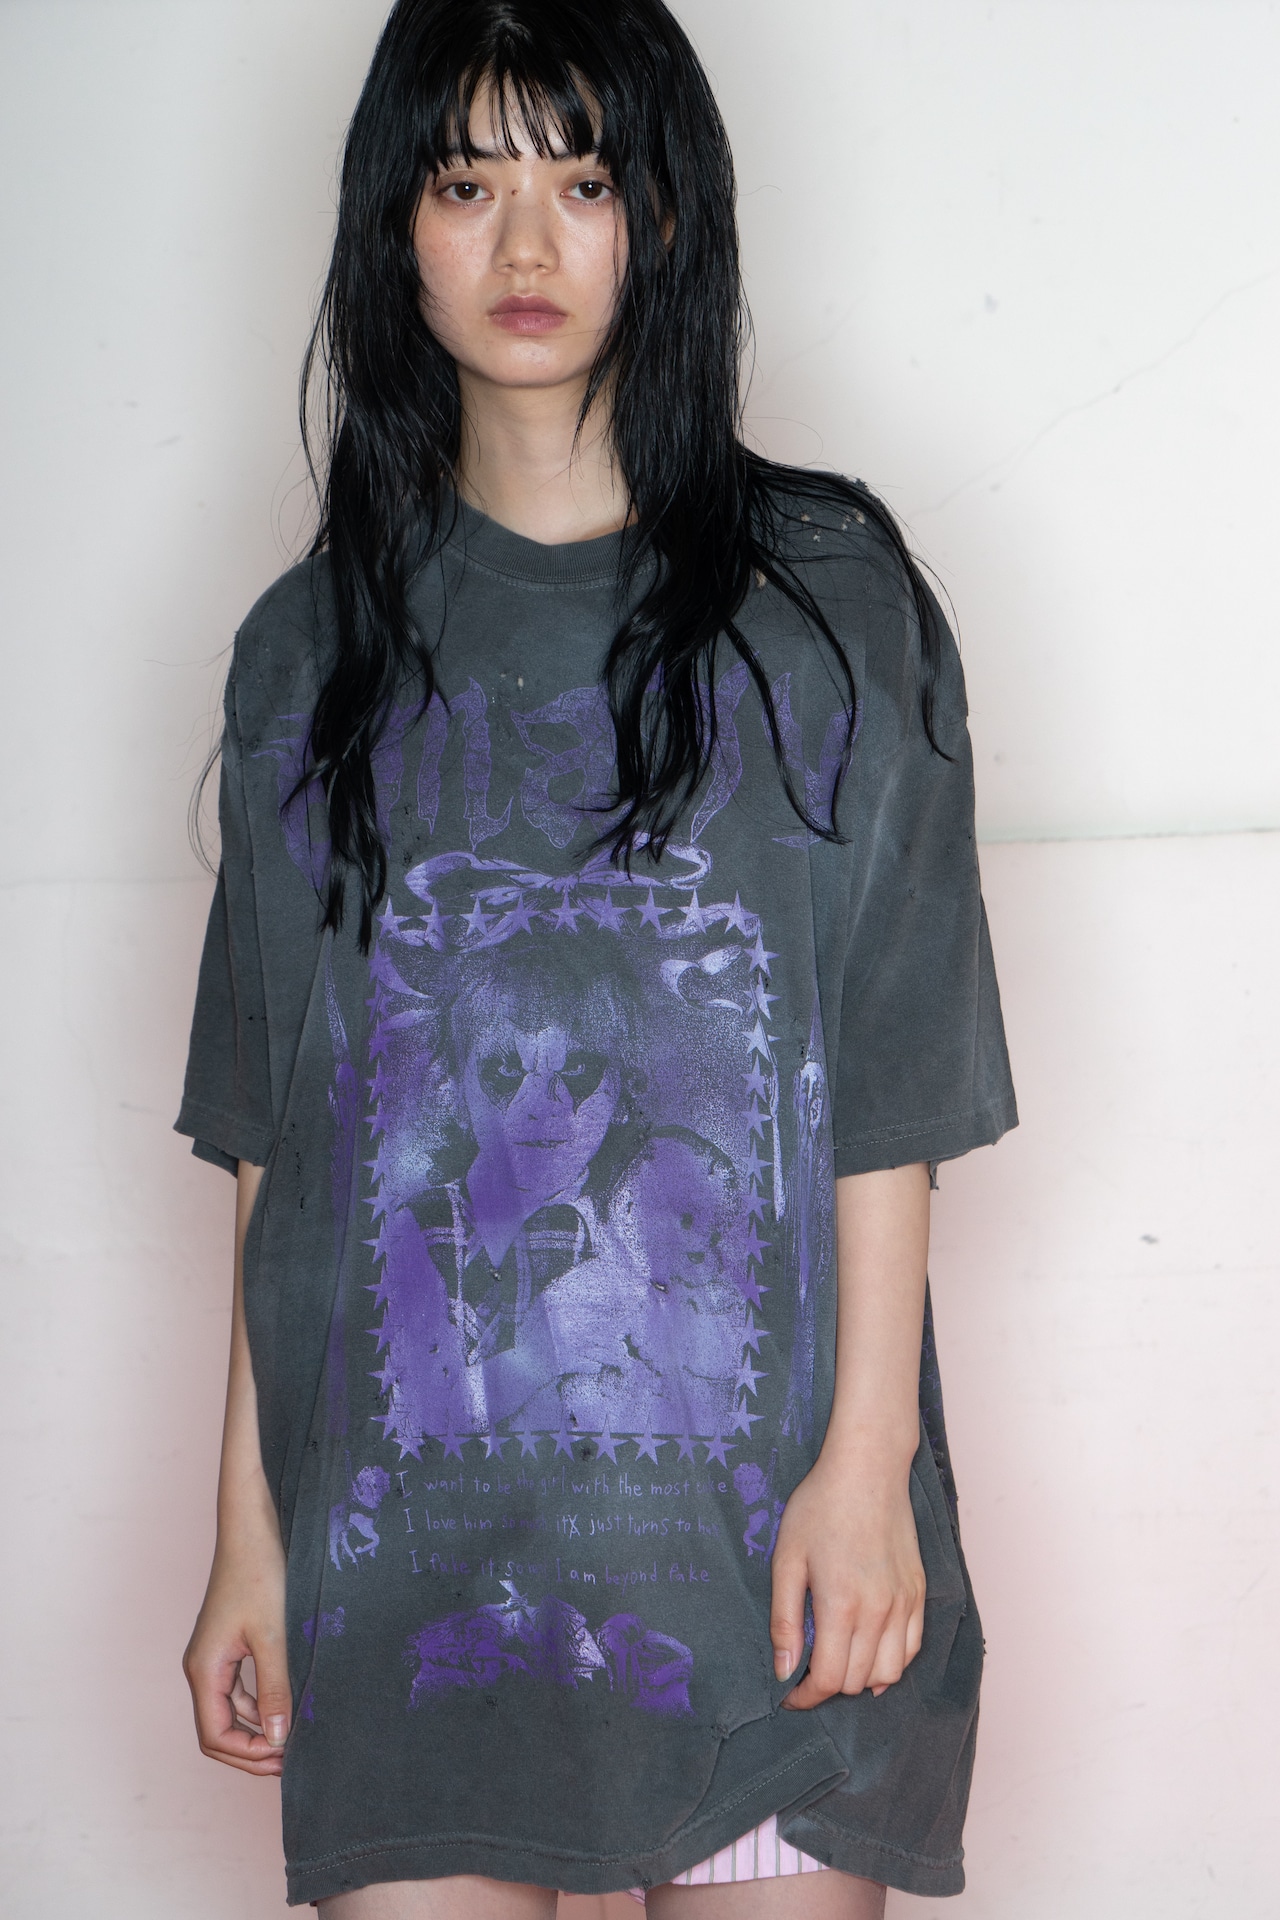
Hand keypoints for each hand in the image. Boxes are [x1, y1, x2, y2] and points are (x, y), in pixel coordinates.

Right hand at [183, 1521, 291, 1775]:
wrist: (254, 1527)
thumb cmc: (260, 1573)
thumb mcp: (273, 1635)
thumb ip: (274, 1689)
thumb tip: (278, 1739)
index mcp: (204, 1668)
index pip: (215, 1735)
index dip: (247, 1755)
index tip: (284, 1758)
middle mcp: (203, 1667)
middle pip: (218, 1730)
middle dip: (251, 1751)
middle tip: (291, 1761)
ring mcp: (215, 1656)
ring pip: (231, 1711)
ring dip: (258, 1730)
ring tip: (296, 1739)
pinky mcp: (230, 1644)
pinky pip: (240, 1689)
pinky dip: (261, 1705)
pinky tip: (289, 1707)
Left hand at [769, 1441, 925, 1709]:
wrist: (867, 1469)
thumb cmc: (820, 1507)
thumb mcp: (787, 1559)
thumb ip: (784, 1620)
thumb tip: (784, 1671)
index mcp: (843, 1606)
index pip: (831, 1680)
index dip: (806, 1697)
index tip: (790, 1694)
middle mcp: (880, 1612)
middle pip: (858, 1681)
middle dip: (829, 1686)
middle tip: (807, 1669)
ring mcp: (905, 1603)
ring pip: (889, 1673)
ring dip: (861, 1678)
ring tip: (838, 1660)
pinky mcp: (919, 1592)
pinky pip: (912, 1648)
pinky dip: (891, 1662)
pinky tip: (871, 1653)